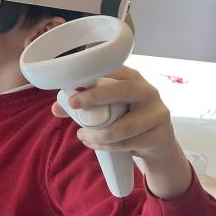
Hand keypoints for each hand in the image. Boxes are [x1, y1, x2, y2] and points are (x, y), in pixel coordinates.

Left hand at [53, 66, 191, 198]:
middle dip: (94, 97)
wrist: (158, 143)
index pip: (114, 69)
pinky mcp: (158, 135)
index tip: (73, 88)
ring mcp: (156, 113)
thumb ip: (83, 106)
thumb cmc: (127, 118)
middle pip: (121, 90)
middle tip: (73, 104)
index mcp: (132, 78)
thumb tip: (56, 107)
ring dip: (97, 134)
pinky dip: (106, 146)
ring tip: (82, 136)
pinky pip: (126, 143)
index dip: (92, 76)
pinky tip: (95, 144)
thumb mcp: (108, 108)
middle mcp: (147, 91)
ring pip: (122, 126)